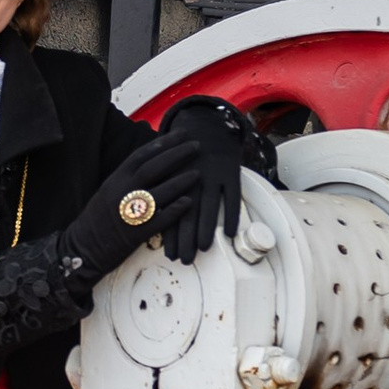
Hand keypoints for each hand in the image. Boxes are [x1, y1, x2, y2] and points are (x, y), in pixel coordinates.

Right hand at [57, 132, 210, 282]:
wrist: (81, 249)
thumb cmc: (97, 219)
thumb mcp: (108, 191)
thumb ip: (128, 177)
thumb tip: (151, 161)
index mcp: (115, 180)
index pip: (142, 155)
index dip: (163, 143)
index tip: (181, 134)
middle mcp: (122, 193)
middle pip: (153, 168)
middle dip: (177, 155)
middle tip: (196, 146)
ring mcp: (129, 213)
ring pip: (159, 193)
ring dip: (180, 182)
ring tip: (198, 173)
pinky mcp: (136, 233)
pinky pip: (159, 220)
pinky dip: (174, 211)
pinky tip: (189, 202)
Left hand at [154, 91, 266, 261]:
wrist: (208, 128)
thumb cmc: (185, 158)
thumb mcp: (170, 172)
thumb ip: (164, 196)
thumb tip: (156, 227)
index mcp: (175, 178)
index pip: (171, 211)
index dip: (171, 235)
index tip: (171, 255)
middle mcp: (192, 178)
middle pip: (188, 212)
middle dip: (186, 238)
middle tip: (186, 259)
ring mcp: (213, 175)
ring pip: (210, 205)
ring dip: (206, 228)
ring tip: (204, 248)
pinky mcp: (231, 172)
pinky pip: (233, 196)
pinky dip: (232, 214)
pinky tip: (229, 233)